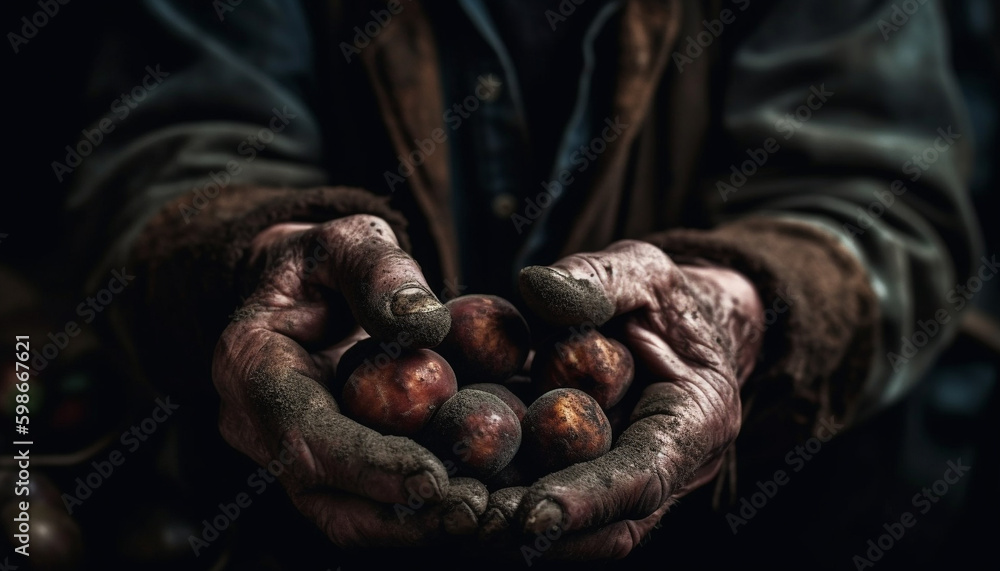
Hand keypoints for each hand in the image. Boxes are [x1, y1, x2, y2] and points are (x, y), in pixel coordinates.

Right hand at [211, 214, 487, 546]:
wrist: (303, 288)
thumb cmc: (325, 261)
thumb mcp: (350, 241)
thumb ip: (380, 271)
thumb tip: (425, 322)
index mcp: (250, 366)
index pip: (303, 433)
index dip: (368, 462)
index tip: (434, 475)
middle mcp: (256, 425)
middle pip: (321, 495)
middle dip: (398, 512)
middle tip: (473, 509)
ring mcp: (286, 454)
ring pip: (345, 516)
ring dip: (414, 525)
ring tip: (483, 513)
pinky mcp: (324, 468)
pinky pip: (368, 505)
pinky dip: (420, 512)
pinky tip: (477, 501)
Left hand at [481, 240, 763, 558]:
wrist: (678, 324)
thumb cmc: (662, 296)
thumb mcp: (639, 270)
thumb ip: (597, 279)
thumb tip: (534, 286)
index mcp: (696, 418)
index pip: (646, 478)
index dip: (590, 501)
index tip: (533, 516)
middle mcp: (671, 467)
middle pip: (612, 526)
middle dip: (543, 531)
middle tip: (475, 524)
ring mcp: (632, 483)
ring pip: (582, 533)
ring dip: (519, 532)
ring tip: (458, 518)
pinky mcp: (593, 482)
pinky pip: (554, 504)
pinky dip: (509, 504)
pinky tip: (457, 492)